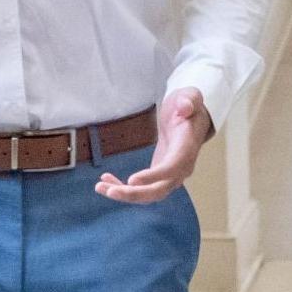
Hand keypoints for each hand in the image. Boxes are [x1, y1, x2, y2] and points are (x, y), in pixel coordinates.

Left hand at [96, 88, 213, 203]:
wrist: (190, 119)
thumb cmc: (188, 106)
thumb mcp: (190, 97)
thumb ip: (189, 101)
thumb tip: (185, 107)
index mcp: (187, 148)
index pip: (173, 167)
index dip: (153, 176)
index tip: (132, 180)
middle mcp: (181, 168)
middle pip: (159, 190)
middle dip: (134, 194)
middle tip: (110, 192)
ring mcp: (170, 175)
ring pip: (148, 194)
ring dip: (125, 194)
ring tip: (100, 188)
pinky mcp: (158, 176)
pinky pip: (142, 188)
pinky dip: (123, 188)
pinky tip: (105, 181)